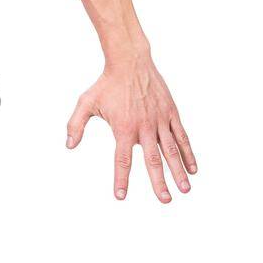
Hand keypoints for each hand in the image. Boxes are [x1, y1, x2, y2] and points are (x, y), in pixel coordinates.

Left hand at [66, 54, 196, 202]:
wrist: (130, 61)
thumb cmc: (106, 83)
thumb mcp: (86, 102)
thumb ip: (76, 125)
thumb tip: (69, 145)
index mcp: (123, 128)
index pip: (122, 160)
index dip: (121, 179)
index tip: (120, 196)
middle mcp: (144, 127)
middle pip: (153, 160)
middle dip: (159, 183)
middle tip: (164, 201)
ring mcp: (160, 120)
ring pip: (172, 151)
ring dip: (178, 171)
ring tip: (185, 190)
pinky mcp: (171, 113)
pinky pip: (182, 137)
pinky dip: (188, 153)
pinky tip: (193, 169)